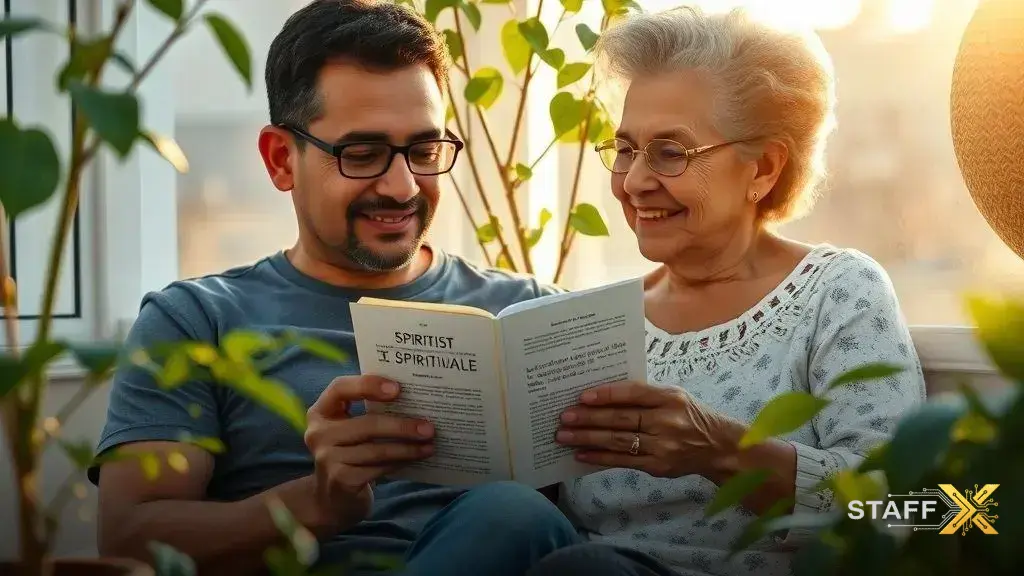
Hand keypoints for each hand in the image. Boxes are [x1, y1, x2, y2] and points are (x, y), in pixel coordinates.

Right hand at [303, 375, 434, 532]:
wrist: (332, 496)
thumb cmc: (349, 451)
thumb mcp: (350, 427)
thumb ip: (369, 410)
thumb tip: (414, 398)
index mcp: (321, 411)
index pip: (340, 388)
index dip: (368, 385)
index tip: (397, 388)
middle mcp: (318, 433)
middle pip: (366, 424)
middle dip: (402, 426)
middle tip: (429, 428)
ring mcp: (327, 459)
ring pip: (376, 450)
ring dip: (407, 448)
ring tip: (429, 445)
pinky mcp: (341, 480)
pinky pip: (378, 469)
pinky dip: (400, 463)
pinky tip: (415, 459)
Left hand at [555, 380, 737, 478]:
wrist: (718, 448)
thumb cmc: (689, 416)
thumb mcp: (674, 396)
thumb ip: (644, 395)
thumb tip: (602, 394)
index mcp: (670, 398)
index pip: (634, 394)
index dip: (607, 395)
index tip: (582, 396)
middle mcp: (666, 421)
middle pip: (622, 419)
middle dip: (589, 418)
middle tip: (564, 417)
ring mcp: (662, 446)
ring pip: (618, 442)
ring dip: (588, 439)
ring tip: (565, 436)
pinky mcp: (657, 466)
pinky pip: (623, 461)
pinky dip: (600, 458)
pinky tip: (581, 454)